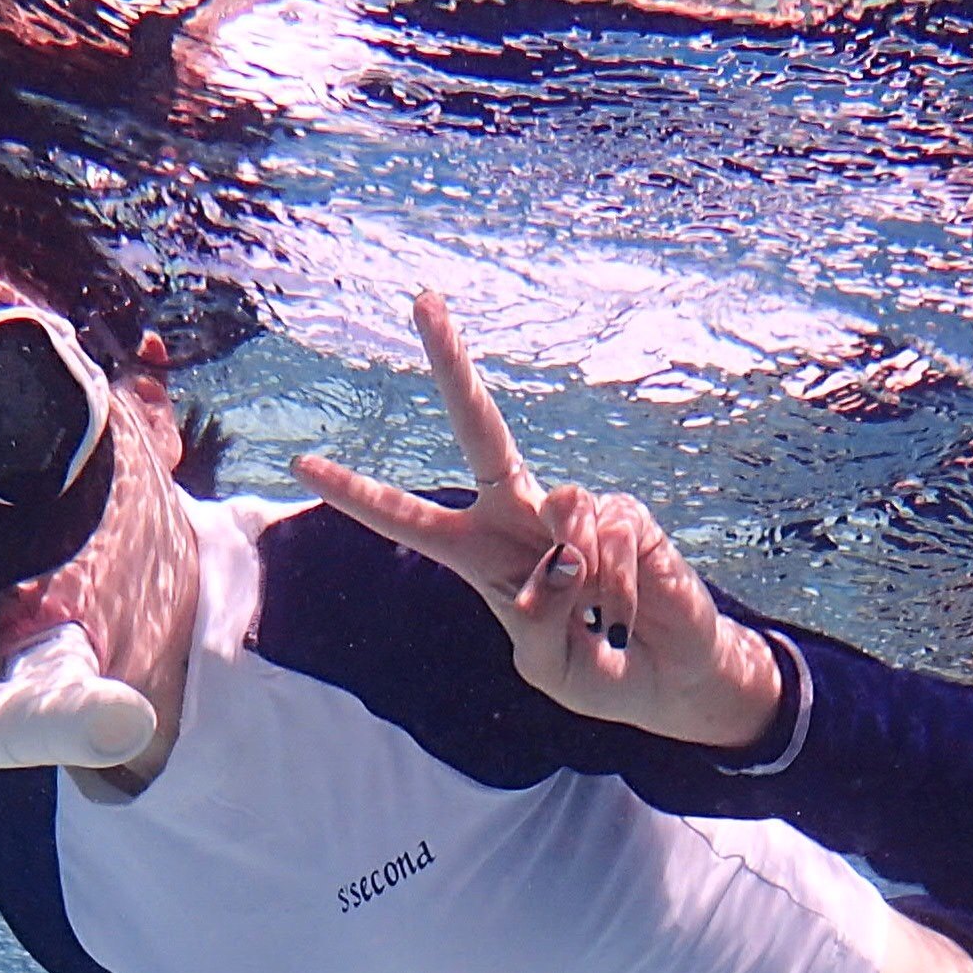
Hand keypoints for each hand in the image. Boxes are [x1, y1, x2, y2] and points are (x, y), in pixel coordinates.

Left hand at [294, 292, 782, 750]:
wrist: (668, 673)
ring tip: (603, 621)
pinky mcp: (625, 513)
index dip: (358, 494)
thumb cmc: (595, 673)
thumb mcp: (549, 666)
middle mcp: (519, 515)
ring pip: (564, 519)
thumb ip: (540, 622)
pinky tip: (628, 608)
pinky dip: (619, 588)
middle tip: (422, 298)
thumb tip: (561, 553)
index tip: (304, 465)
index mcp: (477, 554)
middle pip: (479, 429)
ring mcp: (575, 508)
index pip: (407, 518)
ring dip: (586, 585)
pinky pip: (610, 539)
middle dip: (452, 363)